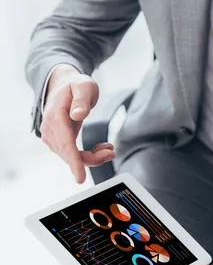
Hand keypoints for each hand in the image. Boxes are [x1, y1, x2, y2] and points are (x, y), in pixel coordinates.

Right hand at [40, 65, 114, 182]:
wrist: (65, 86)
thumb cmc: (76, 85)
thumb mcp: (84, 86)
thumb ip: (82, 100)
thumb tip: (78, 115)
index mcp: (55, 116)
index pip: (65, 143)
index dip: (74, 161)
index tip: (80, 178)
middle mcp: (50, 129)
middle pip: (70, 154)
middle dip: (92, 158)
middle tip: (111, 152)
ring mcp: (52, 137)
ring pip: (71, 157)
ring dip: (92, 157)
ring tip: (109, 148)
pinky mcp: (57, 142)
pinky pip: (72, 155)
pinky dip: (87, 156)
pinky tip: (100, 149)